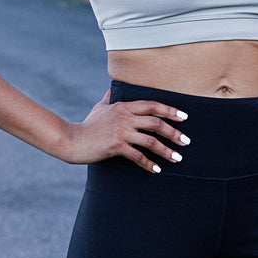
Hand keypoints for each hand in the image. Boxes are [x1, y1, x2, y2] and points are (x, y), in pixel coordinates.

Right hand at [57, 88, 190, 171]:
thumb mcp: (100, 107)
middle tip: (186, 141)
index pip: (152, 105)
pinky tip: (156, 170)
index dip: (170, 110)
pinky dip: (149, 164)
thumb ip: (110, 97)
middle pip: (156, 123)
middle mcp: (124, 117)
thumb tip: (114, 88)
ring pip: (150, 141)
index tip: (184, 117)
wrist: (71, 140)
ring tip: (178, 158)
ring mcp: (120, 132)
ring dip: (166, 150)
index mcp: (124, 106)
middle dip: (174, 133)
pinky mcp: (115, 146)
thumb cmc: (88, 125)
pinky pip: (137, 156)